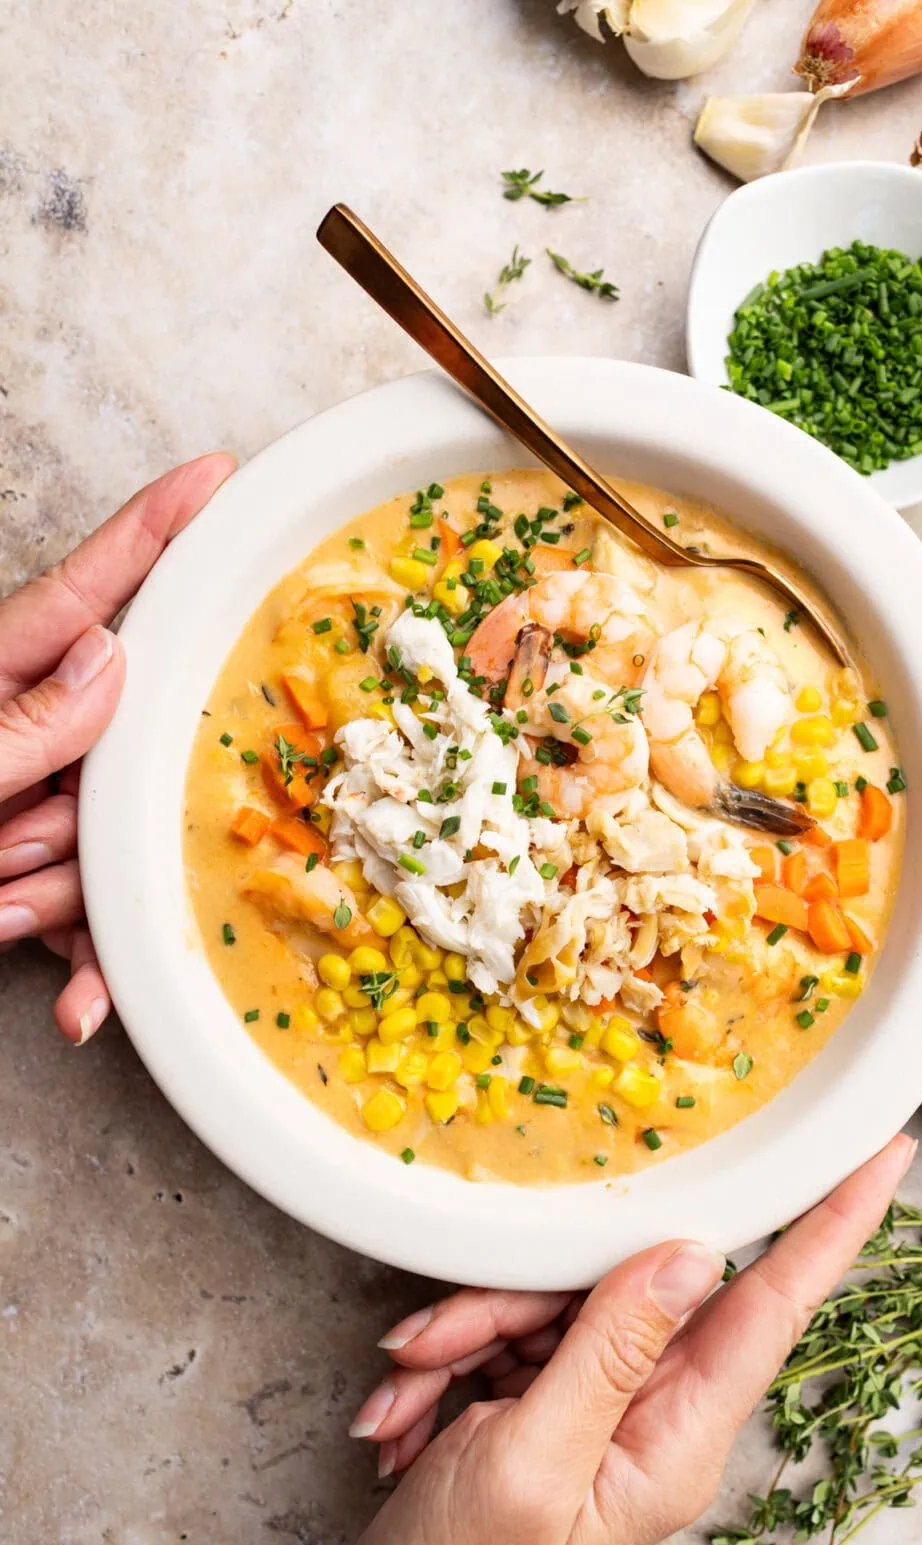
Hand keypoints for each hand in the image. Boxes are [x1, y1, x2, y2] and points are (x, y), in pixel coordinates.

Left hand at [0, 453, 234, 1040]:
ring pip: (105, 837)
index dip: (153, 527)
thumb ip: (21, 723)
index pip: (84, 591)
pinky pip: (91, 909)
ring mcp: (33, 802)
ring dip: (61, 895)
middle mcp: (23, 731)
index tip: (213, 471)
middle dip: (85, 815)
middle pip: (118, 746)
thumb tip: (109, 660)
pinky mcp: (35, 872)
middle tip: (7, 854)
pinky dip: (87, 962)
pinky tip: (79, 1007)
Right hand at [334, 1134, 915, 1544]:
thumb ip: (611, 1352)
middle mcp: (653, 1417)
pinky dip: (449, 1361)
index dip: (832, 1228)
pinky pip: (510, 1335)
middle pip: (623, 1287)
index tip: (884, 1154)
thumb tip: (691, 1255)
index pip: (774, 1311)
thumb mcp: (530, 1462)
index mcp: (677, 1442)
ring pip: (553, 1302)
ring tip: (410, 1394)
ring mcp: (601, 1407)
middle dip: (517, 1296)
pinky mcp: (548, 1402)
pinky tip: (403, 1416)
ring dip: (466, 1337)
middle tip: (441, 1341)